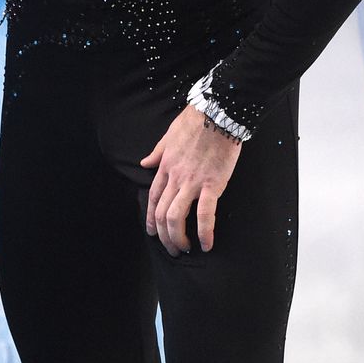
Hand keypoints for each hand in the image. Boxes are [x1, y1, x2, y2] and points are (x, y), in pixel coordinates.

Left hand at [141, 106, 241, 256]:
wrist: (218, 113)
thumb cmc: (196, 121)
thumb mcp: (169, 135)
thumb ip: (157, 152)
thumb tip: (145, 162)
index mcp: (165, 167)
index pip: (152, 199)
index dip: (150, 219)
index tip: (152, 233)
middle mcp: (175, 178)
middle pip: (162, 214)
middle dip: (164, 236)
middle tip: (172, 249)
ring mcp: (193, 182)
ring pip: (176, 217)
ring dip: (178, 238)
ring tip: (185, 250)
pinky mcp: (212, 184)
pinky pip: (205, 214)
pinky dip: (204, 232)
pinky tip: (206, 244)